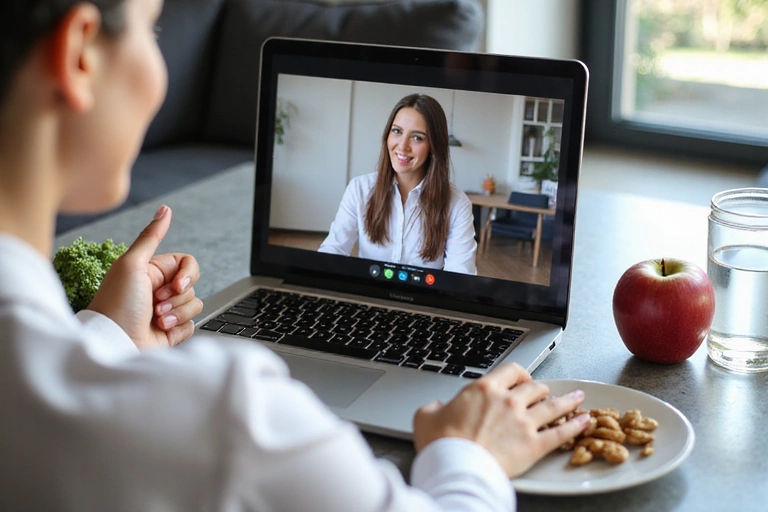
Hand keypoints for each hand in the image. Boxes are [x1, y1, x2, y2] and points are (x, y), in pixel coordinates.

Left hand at [88, 205, 203, 348]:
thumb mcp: (131, 264)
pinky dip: (178, 328)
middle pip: (192, 285)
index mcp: (152, 272)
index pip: (188, 264)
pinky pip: (191, 325)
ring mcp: (167, 312)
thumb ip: (151, 236)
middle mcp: (160, 290)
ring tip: (155, 319)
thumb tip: (164, 210)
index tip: (174, 285)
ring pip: (195, 304)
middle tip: (156, 304)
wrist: (114, 344)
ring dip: (176, 313)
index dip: (187, 275)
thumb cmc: (117, 305)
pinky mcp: (171, 331)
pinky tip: (160, 330)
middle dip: (177, 297)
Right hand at [413, 363, 589, 477]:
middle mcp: (508, 401)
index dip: (520, 373)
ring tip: (578, 398)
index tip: (521, 379)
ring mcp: (524, 422)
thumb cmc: (441, 444)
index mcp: (484, 388)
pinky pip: (561, 432)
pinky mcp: (534, 445)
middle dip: (541, 389)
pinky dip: (576, 426)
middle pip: (535, 386)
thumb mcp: (426, 417)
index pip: (512, 370)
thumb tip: (437, 408)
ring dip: (567, 401)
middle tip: (543, 393)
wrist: (456, 468)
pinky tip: (584, 421)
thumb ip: (435, 408)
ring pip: (553, 405)